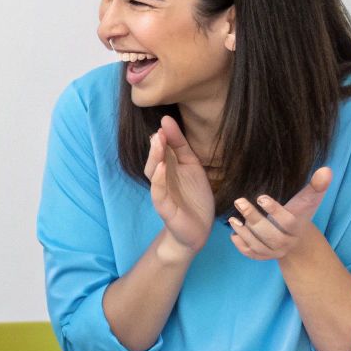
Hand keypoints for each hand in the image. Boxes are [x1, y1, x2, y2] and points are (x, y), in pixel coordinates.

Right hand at [147, 116, 215, 258]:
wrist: (197, 230)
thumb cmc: (195, 199)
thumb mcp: (193, 169)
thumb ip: (183, 150)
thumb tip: (171, 128)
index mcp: (169, 169)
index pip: (164, 149)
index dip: (166, 135)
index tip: (166, 119)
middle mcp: (162, 179)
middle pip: (155, 159)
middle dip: (157, 145)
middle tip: (160, 130)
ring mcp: (162, 193)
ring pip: (153, 173)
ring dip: (155, 158)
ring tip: (158, 142)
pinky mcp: (165, 209)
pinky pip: (158, 193)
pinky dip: (158, 180)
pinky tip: (162, 168)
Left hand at [228, 167, 331, 261]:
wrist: (297, 240)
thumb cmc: (299, 214)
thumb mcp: (308, 201)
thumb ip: (316, 187)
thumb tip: (326, 170)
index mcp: (298, 228)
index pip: (288, 222)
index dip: (274, 211)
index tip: (260, 197)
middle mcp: (287, 243)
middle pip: (269, 234)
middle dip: (253, 218)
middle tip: (239, 201)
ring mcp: (274, 252)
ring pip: (258, 245)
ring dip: (244, 232)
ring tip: (233, 218)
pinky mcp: (263, 256)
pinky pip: (250, 254)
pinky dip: (241, 245)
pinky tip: (234, 233)